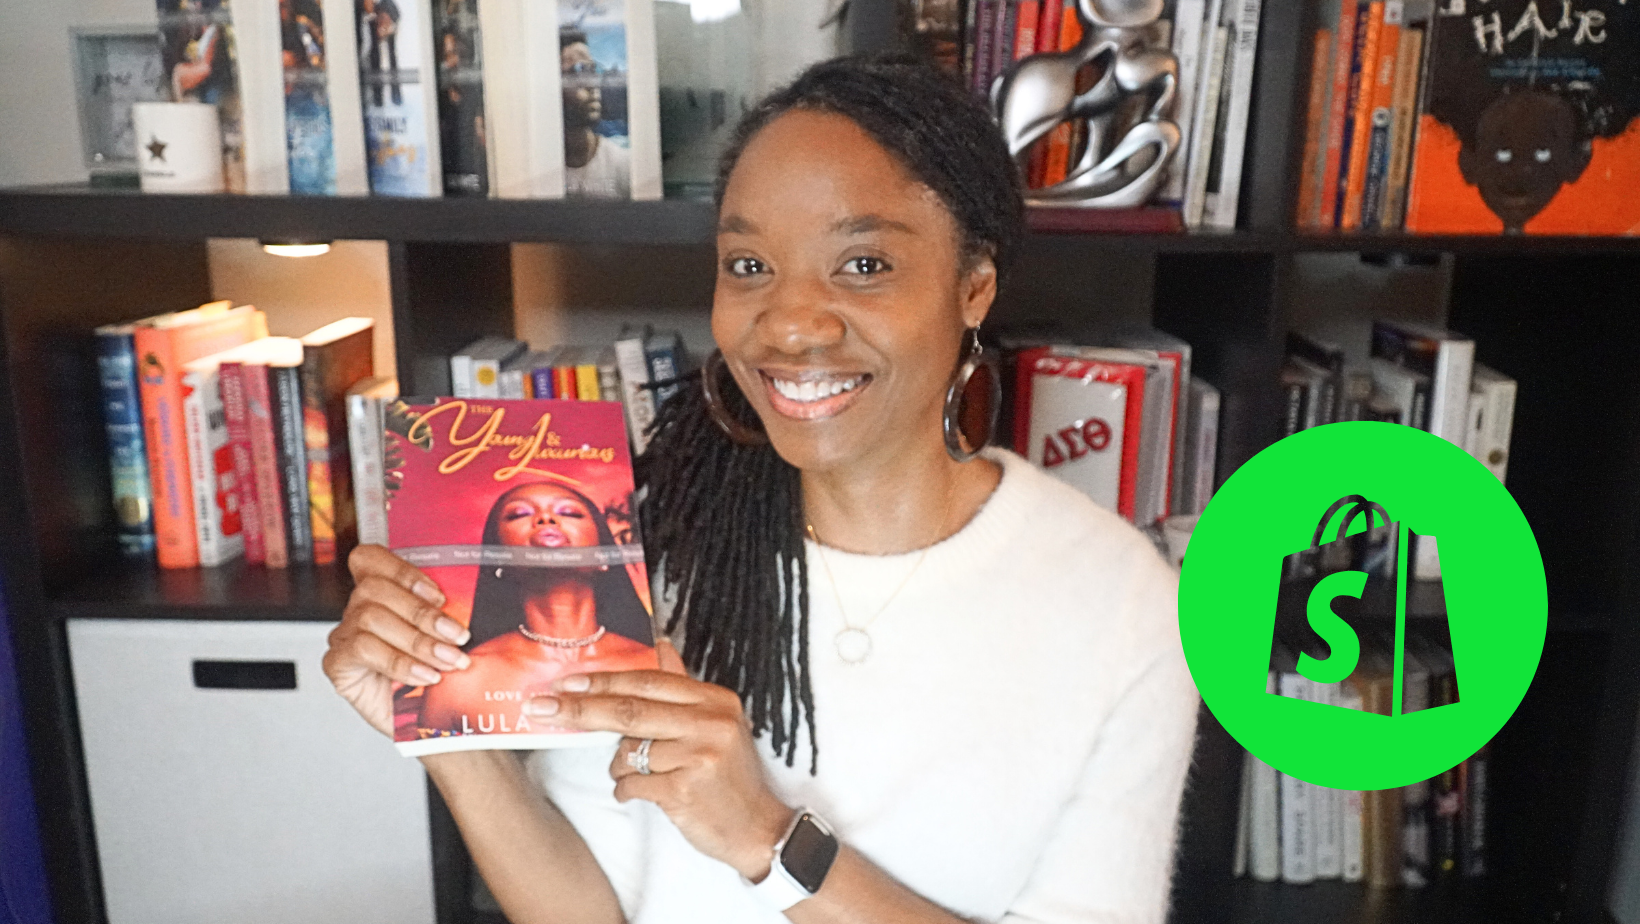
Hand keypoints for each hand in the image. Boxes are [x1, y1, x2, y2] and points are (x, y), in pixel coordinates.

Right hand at [321, 544, 472, 736]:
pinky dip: (400, 662)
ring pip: (370, 618)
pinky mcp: (338, 664)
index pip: (370, 560)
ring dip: (418, 640)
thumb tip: (469, 603)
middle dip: (423, 613)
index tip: (439, 595)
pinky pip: (363, 650)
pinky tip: (425, 676)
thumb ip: (447, 614)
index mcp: (382, 595)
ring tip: (448, 661)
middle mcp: (358, 611)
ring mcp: (344, 636)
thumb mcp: (446, 639)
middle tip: (458, 636)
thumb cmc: (435, 678)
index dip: (401, 570)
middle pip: (374, 589)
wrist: (427, 722)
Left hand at [526, 654, 793, 880]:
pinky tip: (640, 793)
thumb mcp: (715, 723)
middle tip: (542, 707)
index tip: (566, 681)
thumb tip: (661, 645)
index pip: (649, 682)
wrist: (757, 829)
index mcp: (715, 700)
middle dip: (580, 709)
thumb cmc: (728, 776)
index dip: (604, 681)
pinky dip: (627, 790)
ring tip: (639, 776)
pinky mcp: (685, 790)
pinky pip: (632, 784)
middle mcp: (710, 723)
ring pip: (628, 752)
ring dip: (620, 766)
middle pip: (630, 711)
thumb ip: (683, 687)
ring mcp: (699, 756)